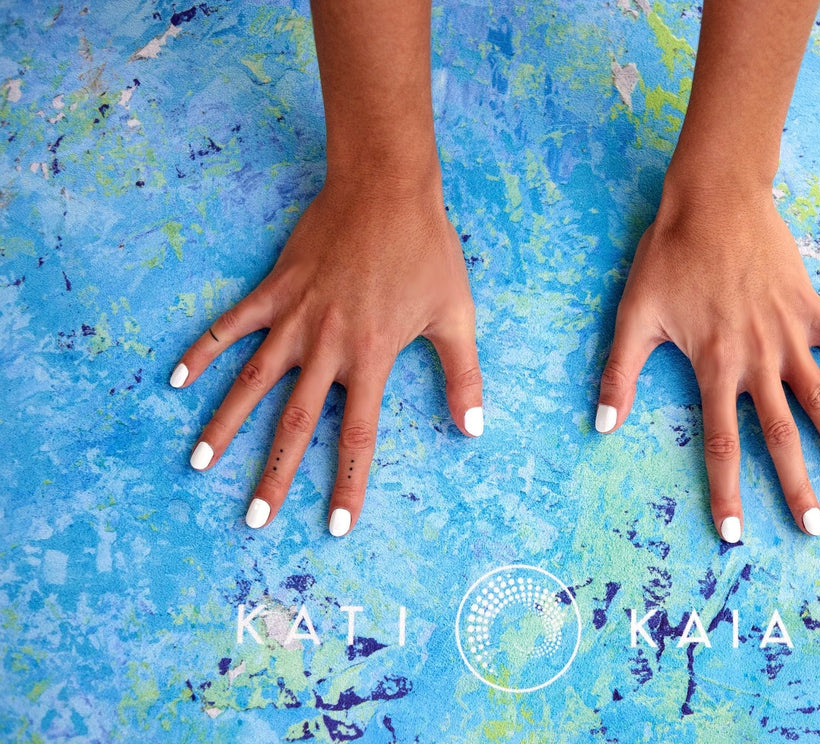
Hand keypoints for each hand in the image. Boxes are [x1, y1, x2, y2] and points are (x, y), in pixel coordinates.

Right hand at [169, 178, 482, 535]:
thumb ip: (463, 376)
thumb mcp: (456, 315)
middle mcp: (327, 347)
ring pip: (251, 382)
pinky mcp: (274, 289)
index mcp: (372, 358)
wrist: (388, 187)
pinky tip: (177, 378)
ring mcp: (295, 318)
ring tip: (198, 463)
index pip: (356, 437)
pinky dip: (202, 350)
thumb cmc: (427, 251)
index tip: (334, 526)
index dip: (346, 484)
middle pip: (294, 425)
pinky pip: (230, 325)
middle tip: (253, 519)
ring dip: (224, 425)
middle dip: (273, 476)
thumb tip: (473, 429)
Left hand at [595, 188, 819, 542]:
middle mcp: (757, 360)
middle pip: (780, 436)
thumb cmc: (668, 256)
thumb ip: (620, 374)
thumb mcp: (634, 316)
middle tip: (814, 529)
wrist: (712, 200)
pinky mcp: (811, 309)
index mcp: (714, 368)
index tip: (734, 533)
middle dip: (797, 487)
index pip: (723, 444)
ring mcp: (790, 335)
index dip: (727, 491)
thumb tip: (603, 426)